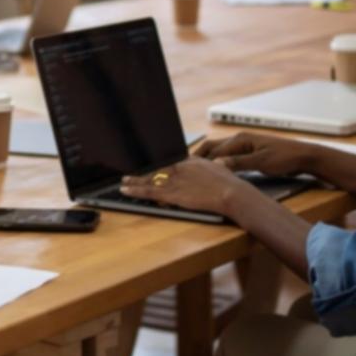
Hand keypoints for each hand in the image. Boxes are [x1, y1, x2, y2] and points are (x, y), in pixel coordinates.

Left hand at [120, 158, 252, 217]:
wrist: (231, 192)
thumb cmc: (230, 184)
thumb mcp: (220, 168)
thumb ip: (213, 167)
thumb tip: (216, 165)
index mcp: (191, 161)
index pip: (170, 164)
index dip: (160, 169)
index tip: (153, 171)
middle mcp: (180, 168)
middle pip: (157, 171)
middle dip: (143, 175)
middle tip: (129, 176)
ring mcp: (175, 181)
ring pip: (150, 181)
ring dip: (135, 183)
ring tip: (124, 183)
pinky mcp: (173, 193)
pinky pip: (150, 192)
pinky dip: (137, 191)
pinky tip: (127, 191)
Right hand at [192, 132, 315, 177]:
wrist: (303, 156)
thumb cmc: (285, 158)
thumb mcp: (260, 162)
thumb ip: (238, 163)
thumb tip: (216, 165)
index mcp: (240, 140)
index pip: (213, 151)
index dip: (198, 160)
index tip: (185, 168)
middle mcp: (239, 139)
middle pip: (211, 147)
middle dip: (197, 157)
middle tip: (183, 169)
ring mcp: (244, 145)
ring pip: (218, 151)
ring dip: (207, 159)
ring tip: (194, 171)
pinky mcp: (249, 152)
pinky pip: (227, 156)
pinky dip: (218, 162)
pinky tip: (215, 170)